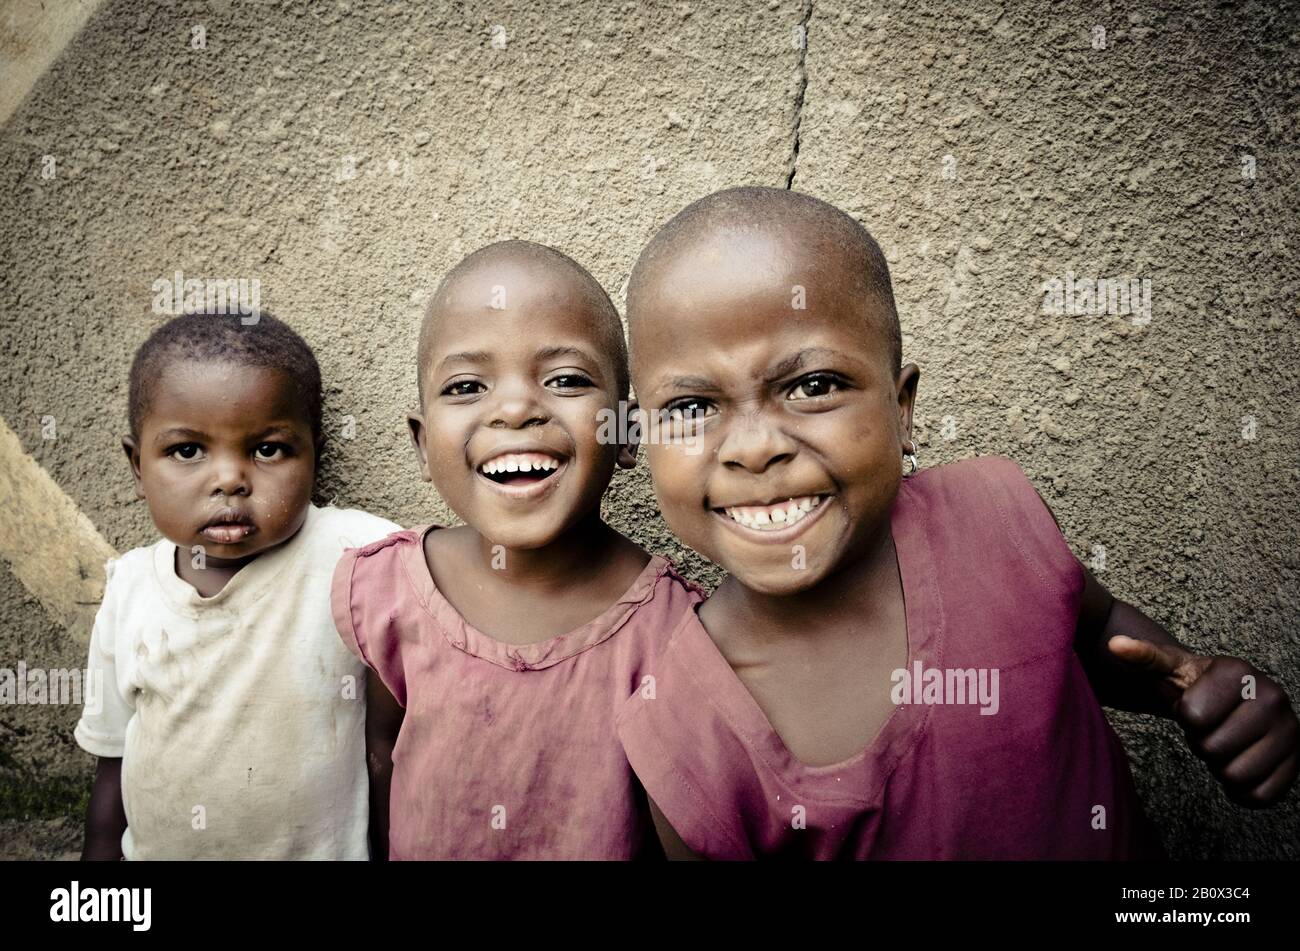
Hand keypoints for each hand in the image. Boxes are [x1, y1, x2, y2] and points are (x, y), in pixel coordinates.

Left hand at [1107, 635, 1298, 807]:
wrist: (1231, 702)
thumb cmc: (1196, 687)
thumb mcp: (1169, 668)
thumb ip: (1143, 657)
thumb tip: (1116, 645)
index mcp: (1238, 671)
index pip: (1193, 716)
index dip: (1185, 717)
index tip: (1194, 705)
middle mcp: (1273, 696)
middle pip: (1214, 748)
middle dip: (1202, 743)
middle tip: (1210, 728)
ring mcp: (1291, 730)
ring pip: (1236, 775)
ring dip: (1220, 766)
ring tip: (1225, 743)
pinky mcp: (1298, 762)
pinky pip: (1260, 795)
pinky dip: (1242, 790)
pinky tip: (1240, 763)